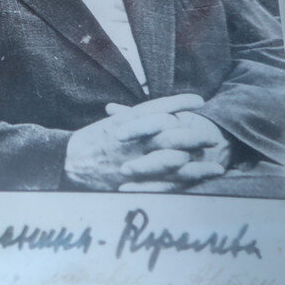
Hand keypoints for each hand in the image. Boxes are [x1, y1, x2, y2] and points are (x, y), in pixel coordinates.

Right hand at [64, 94, 225, 190]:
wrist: (68, 162)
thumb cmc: (91, 141)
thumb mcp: (112, 122)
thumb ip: (136, 115)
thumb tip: (163, 110)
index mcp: (126, 121)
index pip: (157, 108)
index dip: (180, 104)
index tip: (199, 101)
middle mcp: (131, 141)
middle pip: (169, 135)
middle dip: (193, 134)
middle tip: (213, 135)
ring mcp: (132, 162)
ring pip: (169, 161)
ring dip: (195, 163)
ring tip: (216, 164)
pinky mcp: (132, 182)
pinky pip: (160, 184)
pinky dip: (181, 183)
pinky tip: (195, 184)